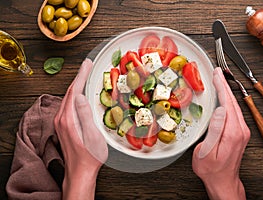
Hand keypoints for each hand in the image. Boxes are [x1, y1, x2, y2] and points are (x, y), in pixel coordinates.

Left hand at [54, 58, 107, 199]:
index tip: (87, 64)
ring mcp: (60, 122)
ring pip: (69, 98)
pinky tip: (80, 94)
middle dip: (79, 77)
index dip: (81, 75)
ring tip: (85, 75)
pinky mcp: (63, 126)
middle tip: (88, 65)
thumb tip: (80, 97)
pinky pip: (68, 104)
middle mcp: (61, 118)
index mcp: (68, 118)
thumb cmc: (90, 156)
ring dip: (77, 85)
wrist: (79, 172)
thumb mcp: (92, 136)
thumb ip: (85, 115)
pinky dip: (75, 95)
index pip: (75, 91)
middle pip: (70, 92)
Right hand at [192, 67, 249, 199]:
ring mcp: (242, 131)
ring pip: (234, 105)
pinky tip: (223, 97)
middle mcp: (240, 130)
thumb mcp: (207, 151)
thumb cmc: (211, 169)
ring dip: (226, 91)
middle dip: (224, 85)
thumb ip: (215, 130)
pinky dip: (228, 100)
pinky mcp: (239, 133)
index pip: (227, 103)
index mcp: (232, 133)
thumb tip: (220, 110)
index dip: (221, 87)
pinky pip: (234, 112)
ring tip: (219, 80)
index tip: (216, 75)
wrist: (222, 180)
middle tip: (217, 72)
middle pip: (232, 101)